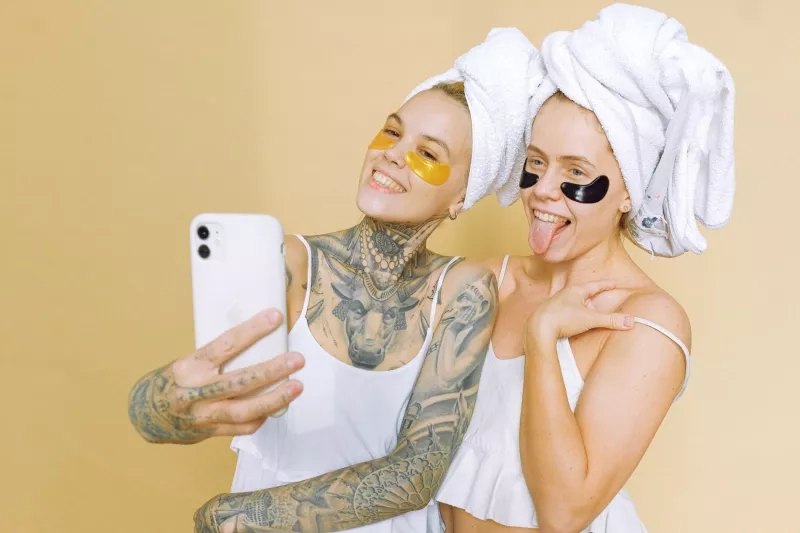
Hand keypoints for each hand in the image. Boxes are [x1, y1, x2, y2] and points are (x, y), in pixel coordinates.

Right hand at [128, 309, 303, 443]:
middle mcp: (196, 392)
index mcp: (190, 366)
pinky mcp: (211, 432)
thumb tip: (256, 341)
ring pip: (245, 410)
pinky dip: (261, 416)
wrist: (145, 415)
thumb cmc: (173, 380)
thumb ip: (216, 358)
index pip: (225, 344)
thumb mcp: (188, 362)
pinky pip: (243, 427)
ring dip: (275, 398)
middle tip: (297, 359)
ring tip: (297, 386)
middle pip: (240, 381)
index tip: (275, 317)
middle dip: (272, 370)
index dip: (252, 331)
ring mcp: (204, 415)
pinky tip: (275, 406)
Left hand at [527, 280, 635, 345]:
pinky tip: (571, 323)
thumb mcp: (590, 319)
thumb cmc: (563, 319)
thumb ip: (610, 320)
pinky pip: (563, 313)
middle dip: (592, 297)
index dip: (605, 285)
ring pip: (571, 304)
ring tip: (587, 314)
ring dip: (580, 308)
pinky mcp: (548, 316)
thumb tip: (631, 321)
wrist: (538, 329)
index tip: (613, 283)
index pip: (594, 286)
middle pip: (582, 294)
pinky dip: (571, 316)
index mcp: (575, 291)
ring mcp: (555, 305)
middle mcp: (563, 295)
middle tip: (600, 299)